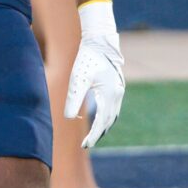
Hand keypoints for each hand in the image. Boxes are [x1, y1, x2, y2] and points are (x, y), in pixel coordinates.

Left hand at [63, 0, 126, 148]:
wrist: (100, 41)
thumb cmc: (87, 59)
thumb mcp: (77, 79)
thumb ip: (73, 99)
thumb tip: (68, 117)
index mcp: (109, 95)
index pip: (101, 123)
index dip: (94, 136)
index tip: (85, 146)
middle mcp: (117, 95)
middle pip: (109, 122)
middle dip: (98, 134)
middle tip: (86, 144)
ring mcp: (119, 90)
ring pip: (113, 115)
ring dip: (104, 127)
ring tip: (93, 136)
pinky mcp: (117, 86)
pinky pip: (114, 108)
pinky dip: (107, 117)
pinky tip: (99, 119)